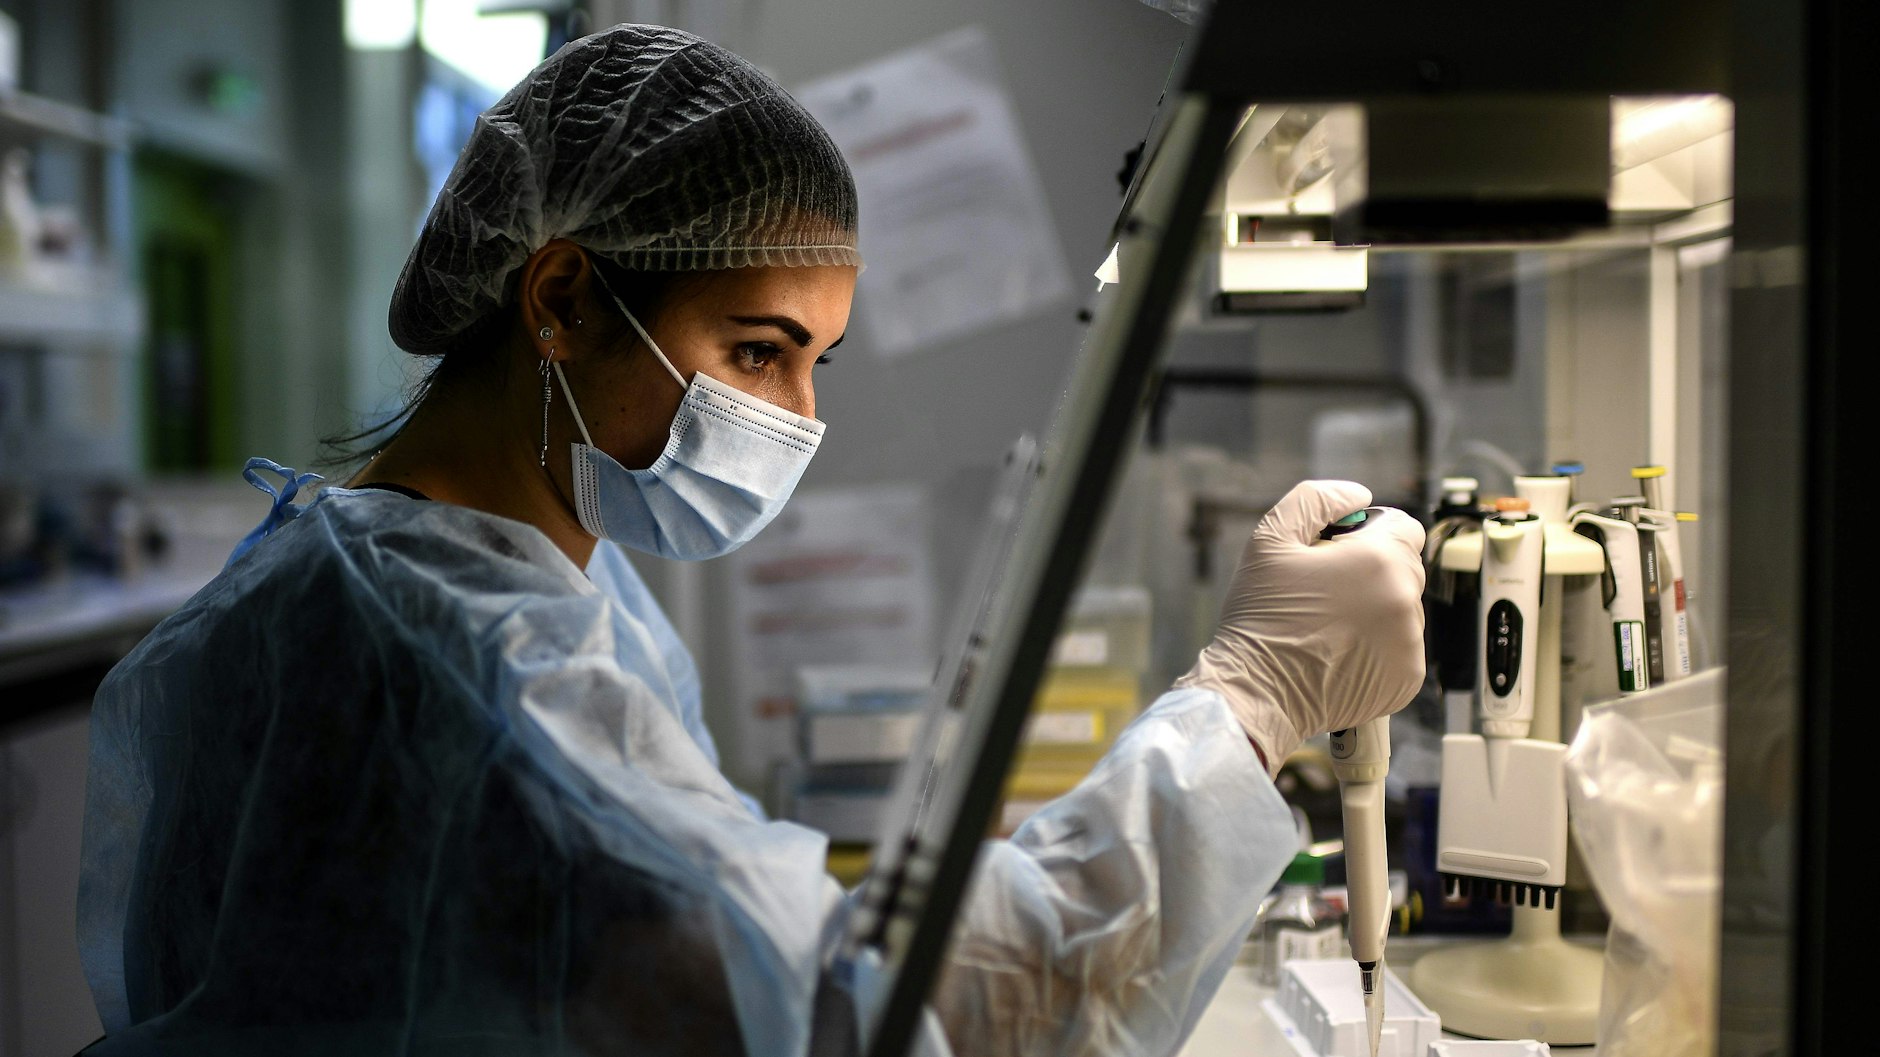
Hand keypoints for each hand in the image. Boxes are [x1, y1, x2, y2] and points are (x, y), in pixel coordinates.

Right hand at [1175, 480, 1426, 776]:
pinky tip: (1339, 652)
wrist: (1256, 691)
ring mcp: (1409, 644)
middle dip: (1372, 571)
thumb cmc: (1260, 617)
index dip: (1371, 532)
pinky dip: (1377, 647)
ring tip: (1328, 626)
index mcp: (1380, 560)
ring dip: (1376, 610)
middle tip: (1324, 591)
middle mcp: (1405, 601)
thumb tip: (1358, 495)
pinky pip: (1401, 648)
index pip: (1405, 526)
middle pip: (1405, 568)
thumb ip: (1317, 499)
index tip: (1340, 550)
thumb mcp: (1270, 538)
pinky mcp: (1406, 678)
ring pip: (1403, 609)